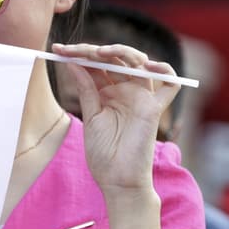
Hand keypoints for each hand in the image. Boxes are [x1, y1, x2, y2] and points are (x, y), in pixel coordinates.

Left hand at [52, 43, 179, 192]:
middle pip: (114, 58)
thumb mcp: (90, 116)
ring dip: (120, 51)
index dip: (78, 54)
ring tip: (98, 53)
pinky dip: (164, 70)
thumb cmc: (102, 153)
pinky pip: (170, 84)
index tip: (57, 50)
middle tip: (70, 50)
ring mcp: (141, 97)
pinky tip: (146, 65)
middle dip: (91, 50)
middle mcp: (125, 90)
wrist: (116, 179)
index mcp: (107, 92)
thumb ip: (86, 89)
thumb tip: (72, 63)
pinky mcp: (155, 108)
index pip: (95, 64)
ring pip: (139, 62)